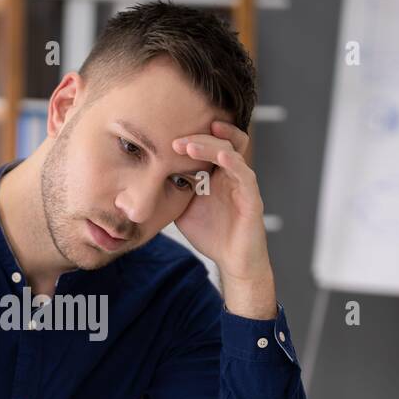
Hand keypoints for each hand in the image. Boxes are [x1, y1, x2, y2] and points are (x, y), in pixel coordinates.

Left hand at [171, 120, 277, 317]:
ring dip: (211, 146)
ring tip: (190, 147)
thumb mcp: (183, 208)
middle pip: (219, 141)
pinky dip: (234, 163)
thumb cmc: (211, 234)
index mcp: (215, 173)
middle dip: (197, 138)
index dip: (191, 137)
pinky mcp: (252, 197)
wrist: (231, 260)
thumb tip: (146, 179)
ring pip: (232, 152)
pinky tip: (221, 157)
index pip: (207, 144)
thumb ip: (172, 192)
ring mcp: (242, 183)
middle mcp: (230, 173)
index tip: (167, 139)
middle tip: (176, 142)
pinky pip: (245, 174)